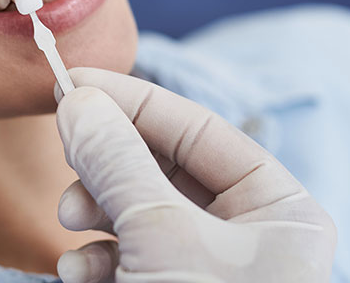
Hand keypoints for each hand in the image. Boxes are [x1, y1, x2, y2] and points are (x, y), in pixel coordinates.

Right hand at [52, 67, 336, 282]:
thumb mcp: (160, 240)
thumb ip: (118, 163)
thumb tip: (78, 102)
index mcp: (281, 214)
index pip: (202, 133)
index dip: (136, 103)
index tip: (74, 86)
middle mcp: (251, 241)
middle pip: (166, 170)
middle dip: (110, 165)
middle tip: (68, 154)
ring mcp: (209, 276)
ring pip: (139, 215)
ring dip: (96, 215)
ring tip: (73, 230)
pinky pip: (128, 261)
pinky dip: (97, 261)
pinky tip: (81, 276)